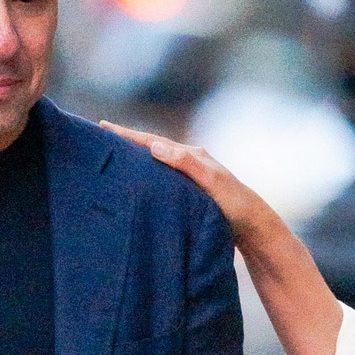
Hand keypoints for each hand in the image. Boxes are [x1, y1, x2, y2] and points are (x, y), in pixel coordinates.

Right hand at [99, 122, 270, 242]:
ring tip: (112, 160)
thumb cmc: (235, 205)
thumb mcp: (211, 182)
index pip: (152, 141)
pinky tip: (137, 185)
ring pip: (155, 165)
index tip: (102, 126)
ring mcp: (189, 178)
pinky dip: (146, 178)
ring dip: (135, 161)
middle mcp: (188, 163)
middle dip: (126, 144)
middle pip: (151, 149)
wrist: (254, 228)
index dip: (126, 135)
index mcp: (191, 156)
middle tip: (99, 140)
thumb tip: (155, 146)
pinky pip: (161, 181)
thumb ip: (185, 163)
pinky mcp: (189, 194)